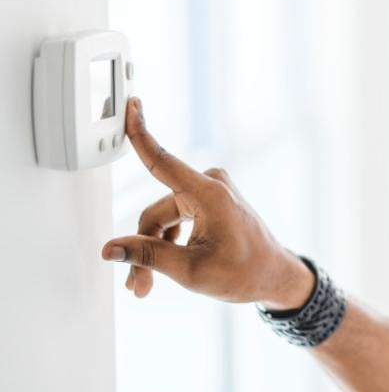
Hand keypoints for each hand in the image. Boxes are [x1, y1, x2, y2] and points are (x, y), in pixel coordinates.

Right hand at [100, 97, 314, 309]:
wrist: (273, 276)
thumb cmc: (245, 271)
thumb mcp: (190, 269)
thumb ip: (147, 256)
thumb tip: (112, 250)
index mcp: (209, 194)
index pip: (163, 160)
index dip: (141, 133)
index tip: (132, 105)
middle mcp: (210, 185)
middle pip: (155, 213)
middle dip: (144, 248)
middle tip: (137, 285)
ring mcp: (211, 192)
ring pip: (163, 219)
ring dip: (154, 250)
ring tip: (146, 285)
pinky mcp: (210, 202)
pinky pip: (176, 218)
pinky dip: (167, 243)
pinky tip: (160, 269)